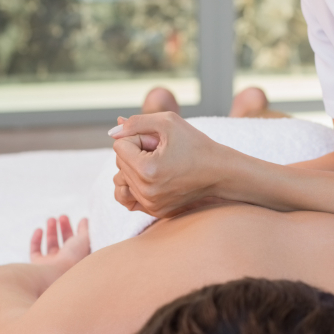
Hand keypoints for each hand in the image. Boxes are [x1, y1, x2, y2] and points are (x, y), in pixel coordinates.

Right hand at [30, 216, 89, 275]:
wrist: (54, 275)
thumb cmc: (74, 259)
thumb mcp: (85, 240)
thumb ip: (86, 229)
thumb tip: (85, 220)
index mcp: (80, 259)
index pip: (81, 244)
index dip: (80, 231)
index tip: (80, 219)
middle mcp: (66, 263)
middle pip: (65, 243)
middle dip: (64, 229)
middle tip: (62, 216)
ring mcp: (51, 265)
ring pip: (51, 246)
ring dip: (51, 231)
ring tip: (51, 219)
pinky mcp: (37, 265)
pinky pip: (35, 251)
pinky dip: (36, 240)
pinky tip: (39, 230)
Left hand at [109, 111, 228, 216]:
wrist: (220, 172)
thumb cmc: (197, 145)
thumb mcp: (168, 122)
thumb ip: (136, 122)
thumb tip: (113, 131)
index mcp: (147, 171)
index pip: (119, 146)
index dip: (138, 137)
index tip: (159, 141)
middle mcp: (146, 192)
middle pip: (119, 163)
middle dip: (136, 151)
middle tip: (162, 150)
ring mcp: (150, 204)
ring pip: (122, 178)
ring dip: (136, 167)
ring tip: (159, 163)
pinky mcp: (154, 211)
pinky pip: (129, 195)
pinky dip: (136, 183)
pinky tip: (153, 176)